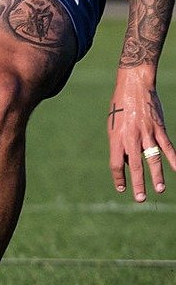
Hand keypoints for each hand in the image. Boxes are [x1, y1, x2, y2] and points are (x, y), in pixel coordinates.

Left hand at [108, 69, 171, 202]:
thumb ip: (120, 144)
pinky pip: (167, 146)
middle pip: (135, 165)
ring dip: (157, 175)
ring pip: (153, 158)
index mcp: (116, 137)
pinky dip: (174, 159)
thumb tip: (129, 163)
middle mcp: (131, 137)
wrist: (133, 86)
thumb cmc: (120, 106)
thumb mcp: (113, 125)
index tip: (122, 188)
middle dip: (138, 183)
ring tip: (160, 189)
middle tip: (140, 198)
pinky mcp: (159, 128)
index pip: (116, 163)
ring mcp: (146, 133)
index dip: (119, 177)